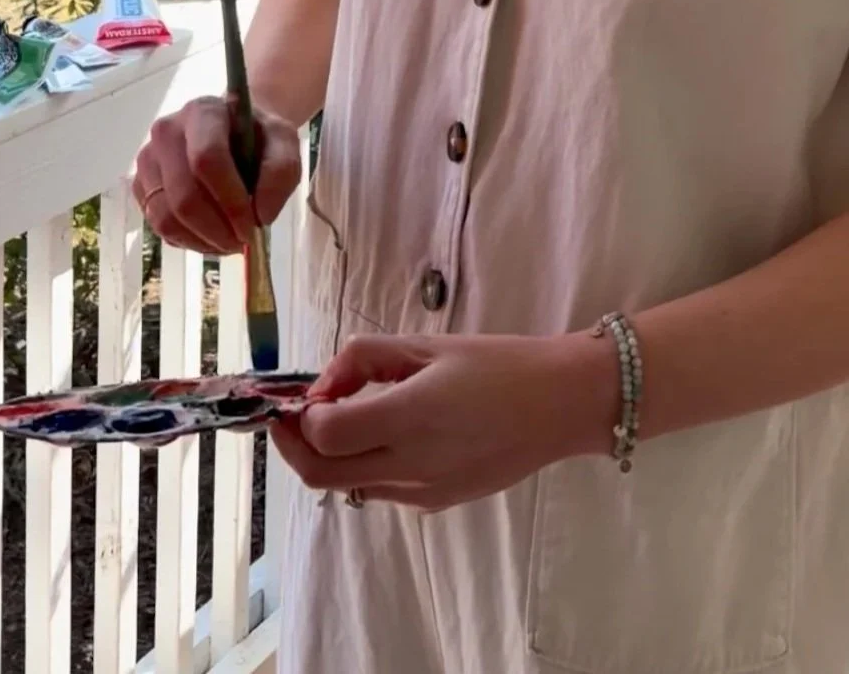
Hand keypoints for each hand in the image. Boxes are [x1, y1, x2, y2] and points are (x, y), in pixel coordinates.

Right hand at [132, 96, 300, 254]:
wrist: (234, 131)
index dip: (230, 201)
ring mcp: (147, 159)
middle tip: (243, 242)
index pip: (207, 159)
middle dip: (217, 229)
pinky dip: (187, 241)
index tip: (253, 226)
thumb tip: (260, 216)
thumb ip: (281, 172)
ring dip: (202, 240)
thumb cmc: (258, 136)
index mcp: (202, 112)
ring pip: (165, 217)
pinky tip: (210, 235)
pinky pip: (157, 226)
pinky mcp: (140, 185)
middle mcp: (166, 131)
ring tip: (229, 240)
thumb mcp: (285, 143)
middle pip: (184, 196)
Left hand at [270, 331, 616, 512]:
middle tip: (289, 414)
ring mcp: (421, 492)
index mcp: (410, 417)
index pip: (325, 434)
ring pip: (346, 485)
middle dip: (293, 445)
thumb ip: (365, 359)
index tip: (303, 390)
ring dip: (326, 456)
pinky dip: (360, 464)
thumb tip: (322, 386)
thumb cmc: (496, 363)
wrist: (559, 405)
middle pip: (321, 473)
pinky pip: (379, 489)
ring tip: (335, 417)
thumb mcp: (426, 345)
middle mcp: (410, 465)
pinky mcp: (435, 503)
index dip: (301, 415)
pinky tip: (378, 432)